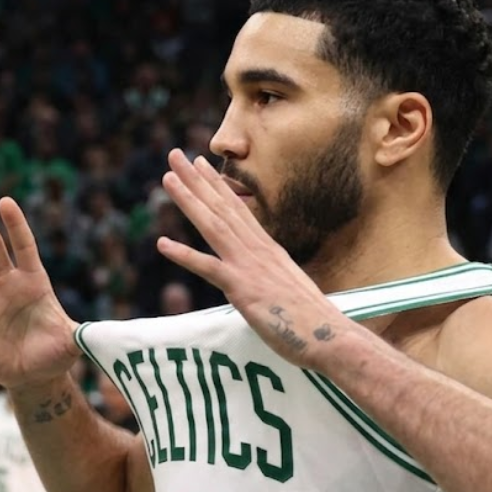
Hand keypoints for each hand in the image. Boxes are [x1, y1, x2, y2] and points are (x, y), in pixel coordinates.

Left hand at [155, 149, 350, 369]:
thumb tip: (262, 280)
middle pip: (222, 208)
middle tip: (175, 155)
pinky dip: (184, 255)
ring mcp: (249, 267)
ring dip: (189, 201)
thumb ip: (270, 278)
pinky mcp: (243, 289)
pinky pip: (209, 269)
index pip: (237, 210)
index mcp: (268, 250)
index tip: (201, 164)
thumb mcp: (288, 289)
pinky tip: (162, 244)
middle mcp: (258, 251)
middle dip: (197, 180)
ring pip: (213, 226)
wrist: (329, 336)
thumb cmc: (311, 321)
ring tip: (167, 178)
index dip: (216, 186)